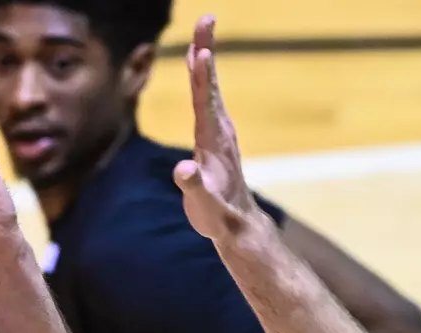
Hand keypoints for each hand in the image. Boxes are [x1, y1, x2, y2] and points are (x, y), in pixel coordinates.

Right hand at [173, 16, 263, 244]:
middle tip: (206, 19)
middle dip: (206, 50)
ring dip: (204, 58)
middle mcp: (219, 129)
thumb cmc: (217, 216)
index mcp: (213, 141)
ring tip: (201, 32)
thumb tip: (184, 171)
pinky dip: (201, 76)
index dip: (203, 77)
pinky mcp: (215, 134)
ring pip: (210, 87)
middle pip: (210, 83)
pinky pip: (206, 96)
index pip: (206, 103)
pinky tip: (197, 65)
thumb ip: (194, 187)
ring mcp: (218, 130)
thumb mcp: (204, 206)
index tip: (202, 51)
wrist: (236, 224)